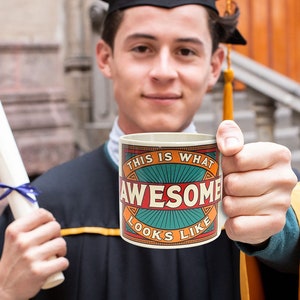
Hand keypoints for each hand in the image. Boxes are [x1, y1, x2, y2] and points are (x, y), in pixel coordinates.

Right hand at [0, 208, 68, 299]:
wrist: (4, 288)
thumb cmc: (14, 260)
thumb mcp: (13, 239)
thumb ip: (28, 226)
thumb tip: (47, 216)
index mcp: (15, 231)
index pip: (41, 213)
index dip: (50, 218)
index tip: (50, 223)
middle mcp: (22, 242)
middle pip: (55, 227)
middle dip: (57, 234)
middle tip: (52, 241)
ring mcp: (30, 257)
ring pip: (61, 243)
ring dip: (62, 249)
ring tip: (55, 253)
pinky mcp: (39, 272)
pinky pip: (63, 261)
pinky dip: (63, 263)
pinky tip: (57, 264)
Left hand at [216, 120, 297, 244]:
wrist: (258, 199)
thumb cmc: (242, 169)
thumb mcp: (235, 146)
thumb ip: (229, 135)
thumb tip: (229, 147)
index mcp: (277, 154)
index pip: (238, 159)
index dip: (224, 165)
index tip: (226, 167)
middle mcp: (285, 178)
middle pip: (234, 183)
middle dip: (224, 185)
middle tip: (229, 185)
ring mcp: (281, 203)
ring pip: (232, 205)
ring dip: (226, 204)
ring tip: (233, 199)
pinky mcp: (274, 224)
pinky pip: (238, 227)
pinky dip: (230, 224)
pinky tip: (235, 216)